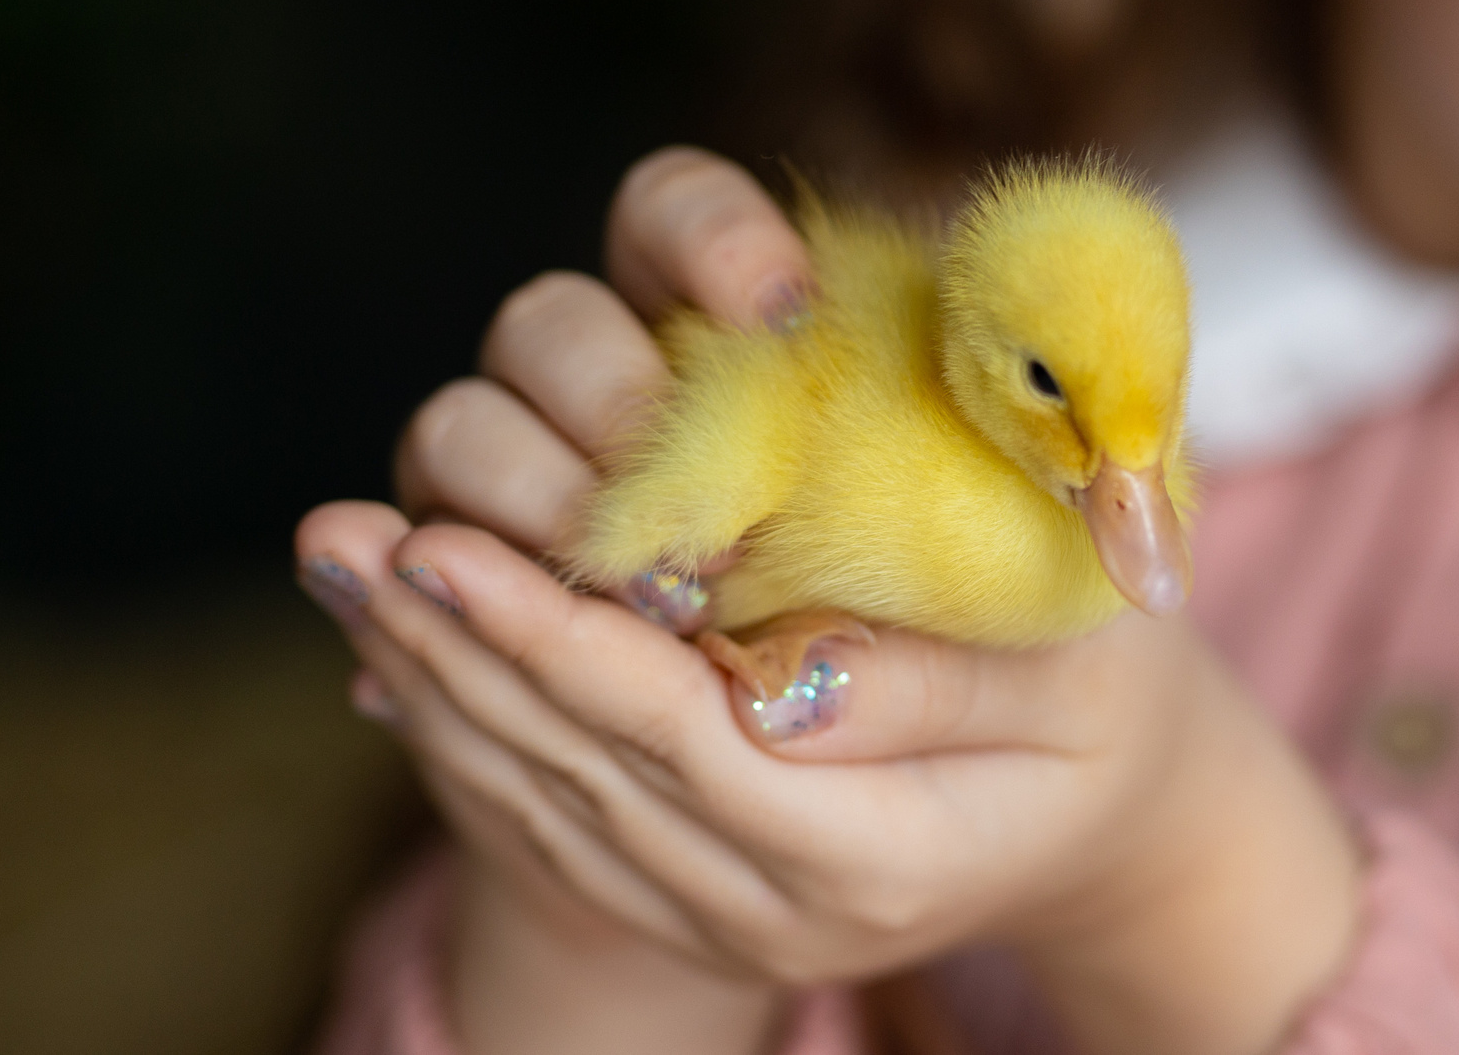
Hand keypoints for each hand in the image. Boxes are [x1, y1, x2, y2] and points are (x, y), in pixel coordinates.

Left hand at [298, 150, 1360, 1054]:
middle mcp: (778, 910)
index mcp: (876, 856)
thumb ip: (937, 677)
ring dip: (432, 680)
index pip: (680, 743)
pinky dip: (461, 727)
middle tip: (350, 541)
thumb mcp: (1079, 667)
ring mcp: (727, 916)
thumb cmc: (1109, 695)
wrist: (1113, 815)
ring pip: (542, 798)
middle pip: (581, 772)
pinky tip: (391, 650)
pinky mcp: (692, 888)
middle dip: (456, 647)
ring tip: (345, 569)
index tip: (455, 543)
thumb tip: (779, 676)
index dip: (561, 643)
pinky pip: (548, 814)